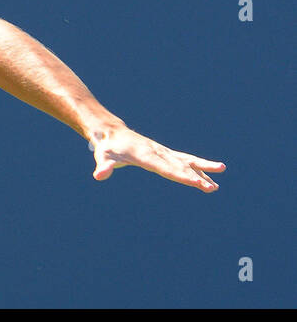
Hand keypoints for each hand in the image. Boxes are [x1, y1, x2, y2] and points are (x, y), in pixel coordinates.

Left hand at [90, 127, 224, 192]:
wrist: (112, 133)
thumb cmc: (107, 148)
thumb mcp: (103, 157)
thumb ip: (104, 167)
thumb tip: (99, 175)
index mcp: (145, 155)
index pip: (165, 168)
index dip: (180, 175)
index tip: (195, 182)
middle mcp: (157, 152)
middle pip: (179, 166)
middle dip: (196, 177)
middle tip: (211, 188)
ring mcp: (162, 151)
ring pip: (186, 160)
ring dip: (203, 168)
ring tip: (221, 171)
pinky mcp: (164, 153)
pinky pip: (184, 159)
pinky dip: (197, 166)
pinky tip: (210, 175)